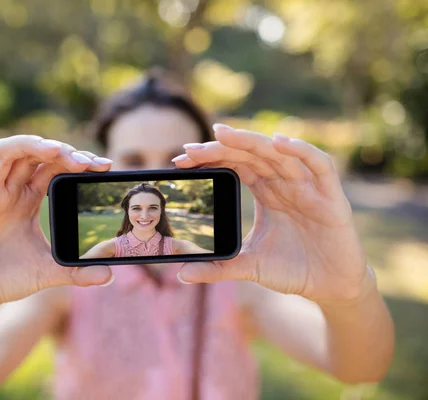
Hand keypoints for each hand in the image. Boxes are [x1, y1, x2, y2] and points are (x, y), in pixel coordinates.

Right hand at [0, 126, 113, 312]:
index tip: (104, 166)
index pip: (55, 166)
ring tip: (55, 149)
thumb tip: (110, 275)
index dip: (77, 161)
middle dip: (61, 152)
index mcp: (28, 198)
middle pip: (34, 154)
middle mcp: (8, 190)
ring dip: (29, 145)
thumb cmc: (7, 278)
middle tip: (86, 163)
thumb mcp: (49, 273)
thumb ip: (78, 272)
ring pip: (4, 154)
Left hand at [173, 124, 370, 303]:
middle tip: (190, 148)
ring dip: (251, 141)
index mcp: (266, 191)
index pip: (235, 164)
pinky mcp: (331, 196)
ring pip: (279, 153)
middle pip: (251, 154)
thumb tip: (181, 274)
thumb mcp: (249, 267)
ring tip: (222, 133)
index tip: (180, 160)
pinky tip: (280, 143)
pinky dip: (301, 150)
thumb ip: (217, 268)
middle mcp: (285, 182)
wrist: (331, 288)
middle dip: (221, 147)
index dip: (211, 158)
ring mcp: (308, 186)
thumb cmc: (293, 270)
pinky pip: (318, 165)